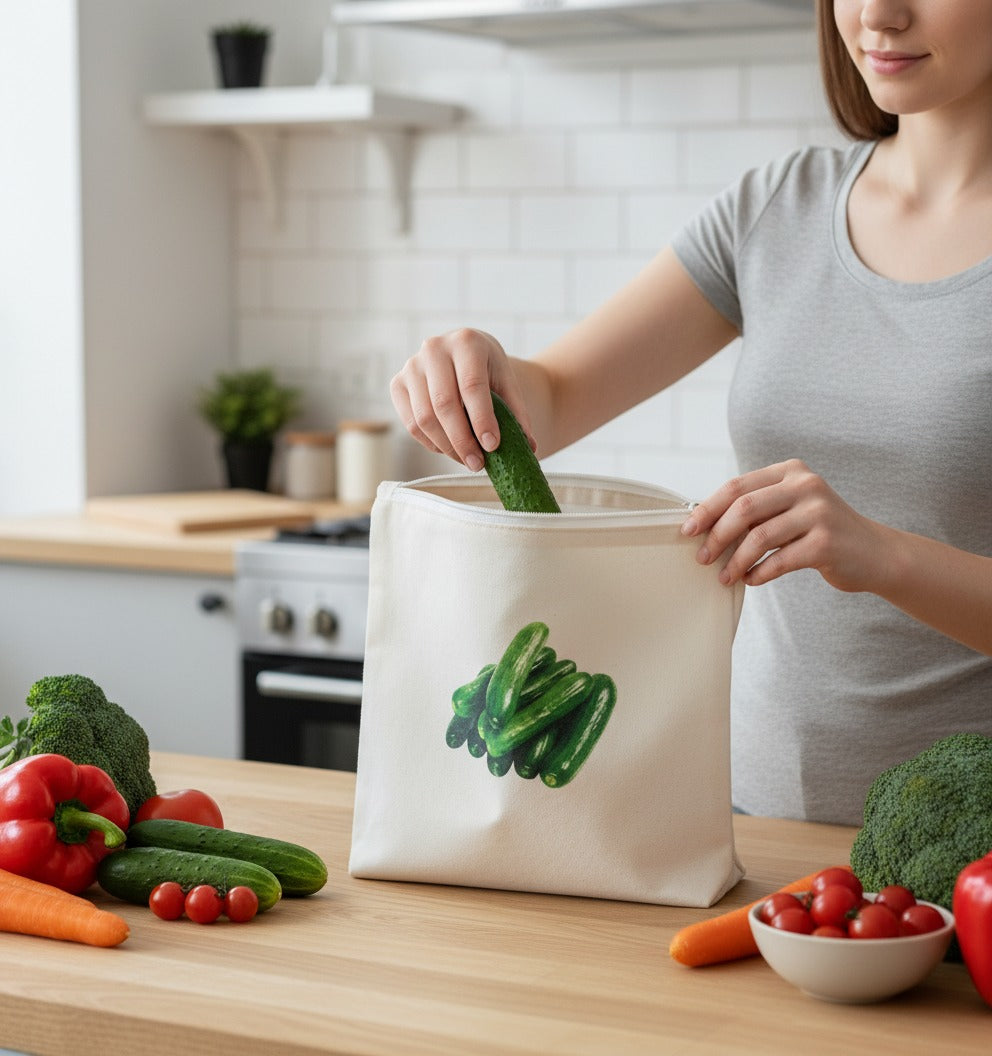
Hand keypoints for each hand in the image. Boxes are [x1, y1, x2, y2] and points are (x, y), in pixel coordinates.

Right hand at [389, 329, 533, 471]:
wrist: (463, 353)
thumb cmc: (487, 369)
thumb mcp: (507, 383)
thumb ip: (517, 413)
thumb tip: (528, 447)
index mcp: (467, 342)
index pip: (472, 385)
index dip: (482, 419)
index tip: (492, 446)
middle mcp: (434, 348)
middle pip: (444, 404)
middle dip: (462, 440)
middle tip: (478, 463)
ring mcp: (412, 365)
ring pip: (424, 417)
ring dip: (446, 446)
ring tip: (467, 459)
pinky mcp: (398, 383)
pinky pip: (411, 423)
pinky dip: (430, 443)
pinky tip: (449, 449)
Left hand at [680, 459, 888, 592]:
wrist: (875, 553)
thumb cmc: (819, 531)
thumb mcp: (790, 508)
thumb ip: (756, 508)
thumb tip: (702, 525)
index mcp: (790, 471)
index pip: (737, 486)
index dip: (707, 509)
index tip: (687, 530)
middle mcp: (806, 485)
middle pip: (744, 508)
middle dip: (716, 535)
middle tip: (702, 557)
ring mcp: (819, 513)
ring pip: (759, 536)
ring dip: (735, 560)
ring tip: (725, 576)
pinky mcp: (826, 543)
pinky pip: (779, 560)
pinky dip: (758, 573)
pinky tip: (751, 579)